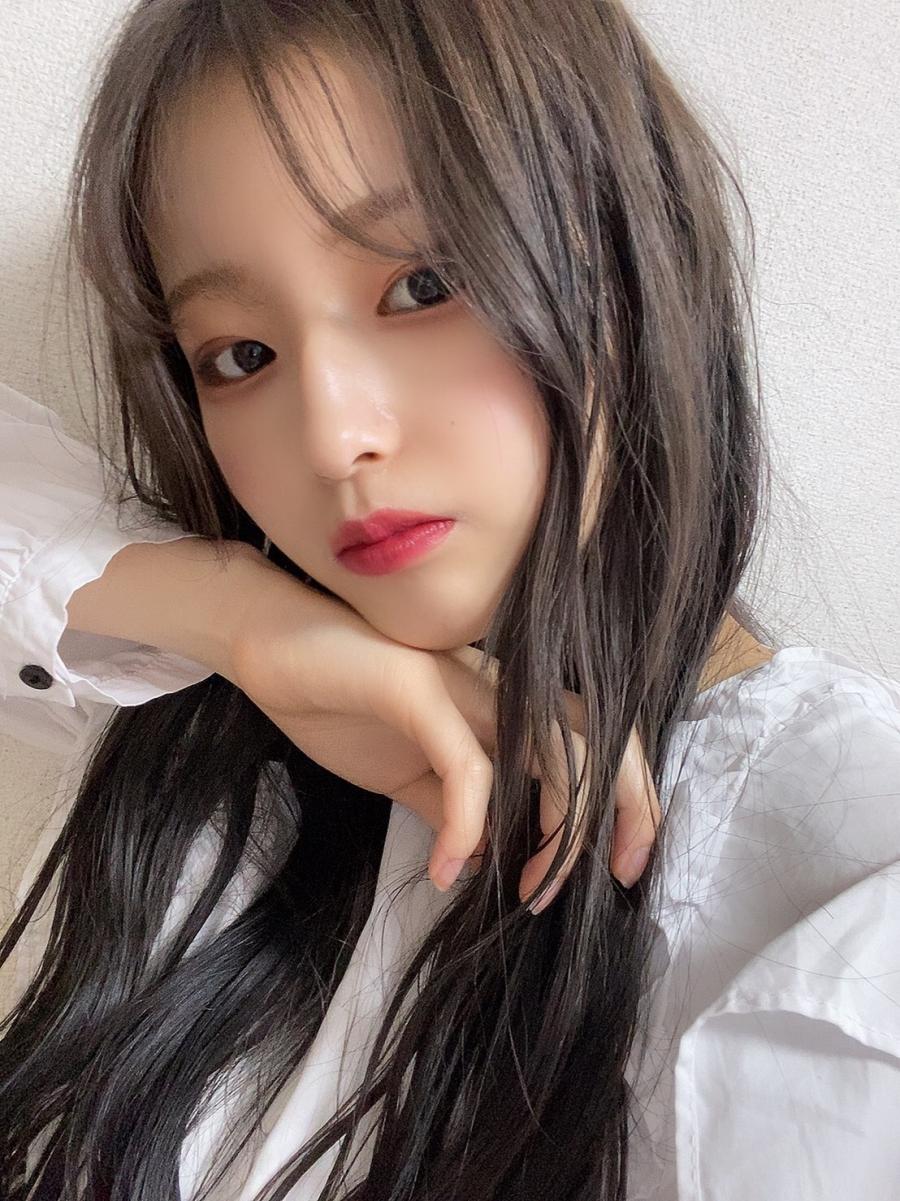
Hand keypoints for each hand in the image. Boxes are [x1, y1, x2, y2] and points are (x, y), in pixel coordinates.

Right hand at [228, 564, 658, 911]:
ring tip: (531, 890)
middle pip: (596, 740)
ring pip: (552, 747)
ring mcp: (460, 685)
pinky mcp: (417, 688)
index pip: (591, 743)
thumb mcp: (404, 772)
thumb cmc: (338, 699)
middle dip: (625, 809)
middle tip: (615, 877)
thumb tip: (478, 864)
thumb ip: (447, 808)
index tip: (621, 866)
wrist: (268, 644)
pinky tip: (441, 869)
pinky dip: (468, 825)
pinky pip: (467, 764)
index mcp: (501, 707)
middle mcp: (496, 691)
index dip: (628, 798)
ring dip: (559, 828)